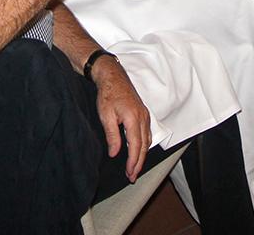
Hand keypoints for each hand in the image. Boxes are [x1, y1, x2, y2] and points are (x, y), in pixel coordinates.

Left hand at [91, 56, 151, 180]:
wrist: (113, 77)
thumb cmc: (108, 94)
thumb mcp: (106, 116)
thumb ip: (112, 136)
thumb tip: (115, 153)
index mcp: (133, 118)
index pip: (136, 145)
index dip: (134, 161)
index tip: (130, 173)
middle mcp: (142, 117)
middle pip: (144, 145)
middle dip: (139, 162)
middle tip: (133, 176)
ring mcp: (145, 115)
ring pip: (147, 140)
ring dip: (142, 155)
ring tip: (135, 168)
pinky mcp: (143, 113)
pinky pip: (146, 133)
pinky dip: (143, 145)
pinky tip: (138, 150)